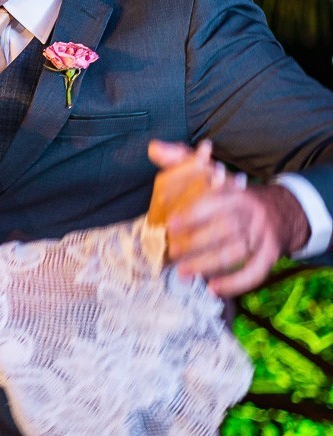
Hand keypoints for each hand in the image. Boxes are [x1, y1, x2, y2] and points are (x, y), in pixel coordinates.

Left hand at [148, 140, 309, 296]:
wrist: (282, 210)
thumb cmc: (233, 194)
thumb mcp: (211, 173)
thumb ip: (182, 161)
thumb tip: (153, 148)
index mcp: (234, 192)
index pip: (214, 202)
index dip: (192, 213)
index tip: (169, 224)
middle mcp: (251, 213)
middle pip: (223, 230)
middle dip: (194, 244)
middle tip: (170, 253)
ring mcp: (263, 235)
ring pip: (236, 252)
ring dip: (208, 265)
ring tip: (183, 273)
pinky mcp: (271, 254)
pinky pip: (256, 272)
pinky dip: (235, 283)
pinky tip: (213, 288)